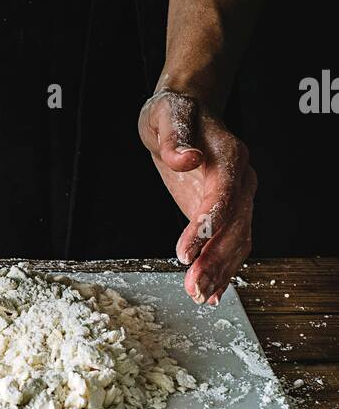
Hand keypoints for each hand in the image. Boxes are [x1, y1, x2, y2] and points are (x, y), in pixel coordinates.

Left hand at [138, 91, 256, 305]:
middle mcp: (242, 180)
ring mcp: (239, 199)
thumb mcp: (166, 115)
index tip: (186, 251)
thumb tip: (186, 159)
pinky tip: (211, 293)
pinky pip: (232, 245)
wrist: (188, 113)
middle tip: (193, 287)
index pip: (224, 195)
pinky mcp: (228, 214)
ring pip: (237, 241)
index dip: (208, 225)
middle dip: (215, 259)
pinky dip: (223, 270)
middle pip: (235, 226)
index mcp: (230, 155)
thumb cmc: (174, 112)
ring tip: (199, 296)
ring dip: (220, 272)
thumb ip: (173, 137)